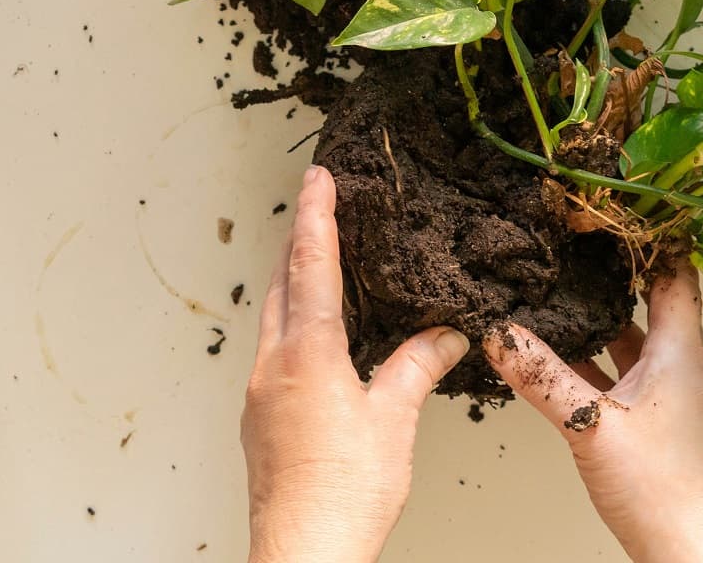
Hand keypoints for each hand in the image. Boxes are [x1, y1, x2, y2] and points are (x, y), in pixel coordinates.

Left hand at [242, 166, 469, 562]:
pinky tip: (315, 342)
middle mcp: (274, 366)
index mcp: (308, 353)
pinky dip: (292, 328)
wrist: (303, 554)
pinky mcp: (260, 422)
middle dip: (298, 242)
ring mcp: (260, 395)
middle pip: (282, 285)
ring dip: (293, 285)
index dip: (316, 215)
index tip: (318, 178)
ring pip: (273, 319)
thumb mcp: (394, 421)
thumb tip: (443, 335)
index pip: (311, 264)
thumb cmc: (344, 495)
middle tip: (316, 208)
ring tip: (316, 264)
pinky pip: (273, 354)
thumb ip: (416, 367)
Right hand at [484, 262, 702, 562]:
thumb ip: (541, 376)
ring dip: (603, 318)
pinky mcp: (655, 424)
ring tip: (565, 290)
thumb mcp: (589, 426)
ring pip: (636, 342)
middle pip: (652, 304)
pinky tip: (562, 358)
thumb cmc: (659, 490)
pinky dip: (596, 360)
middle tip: (581, 242)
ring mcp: (670, 398)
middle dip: (616, 274)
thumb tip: (498, 333)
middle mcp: (681, 369)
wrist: (686, 552)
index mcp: (681, 354)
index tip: (620, 210)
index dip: (652, 239)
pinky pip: (625, 376)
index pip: (675, 276)